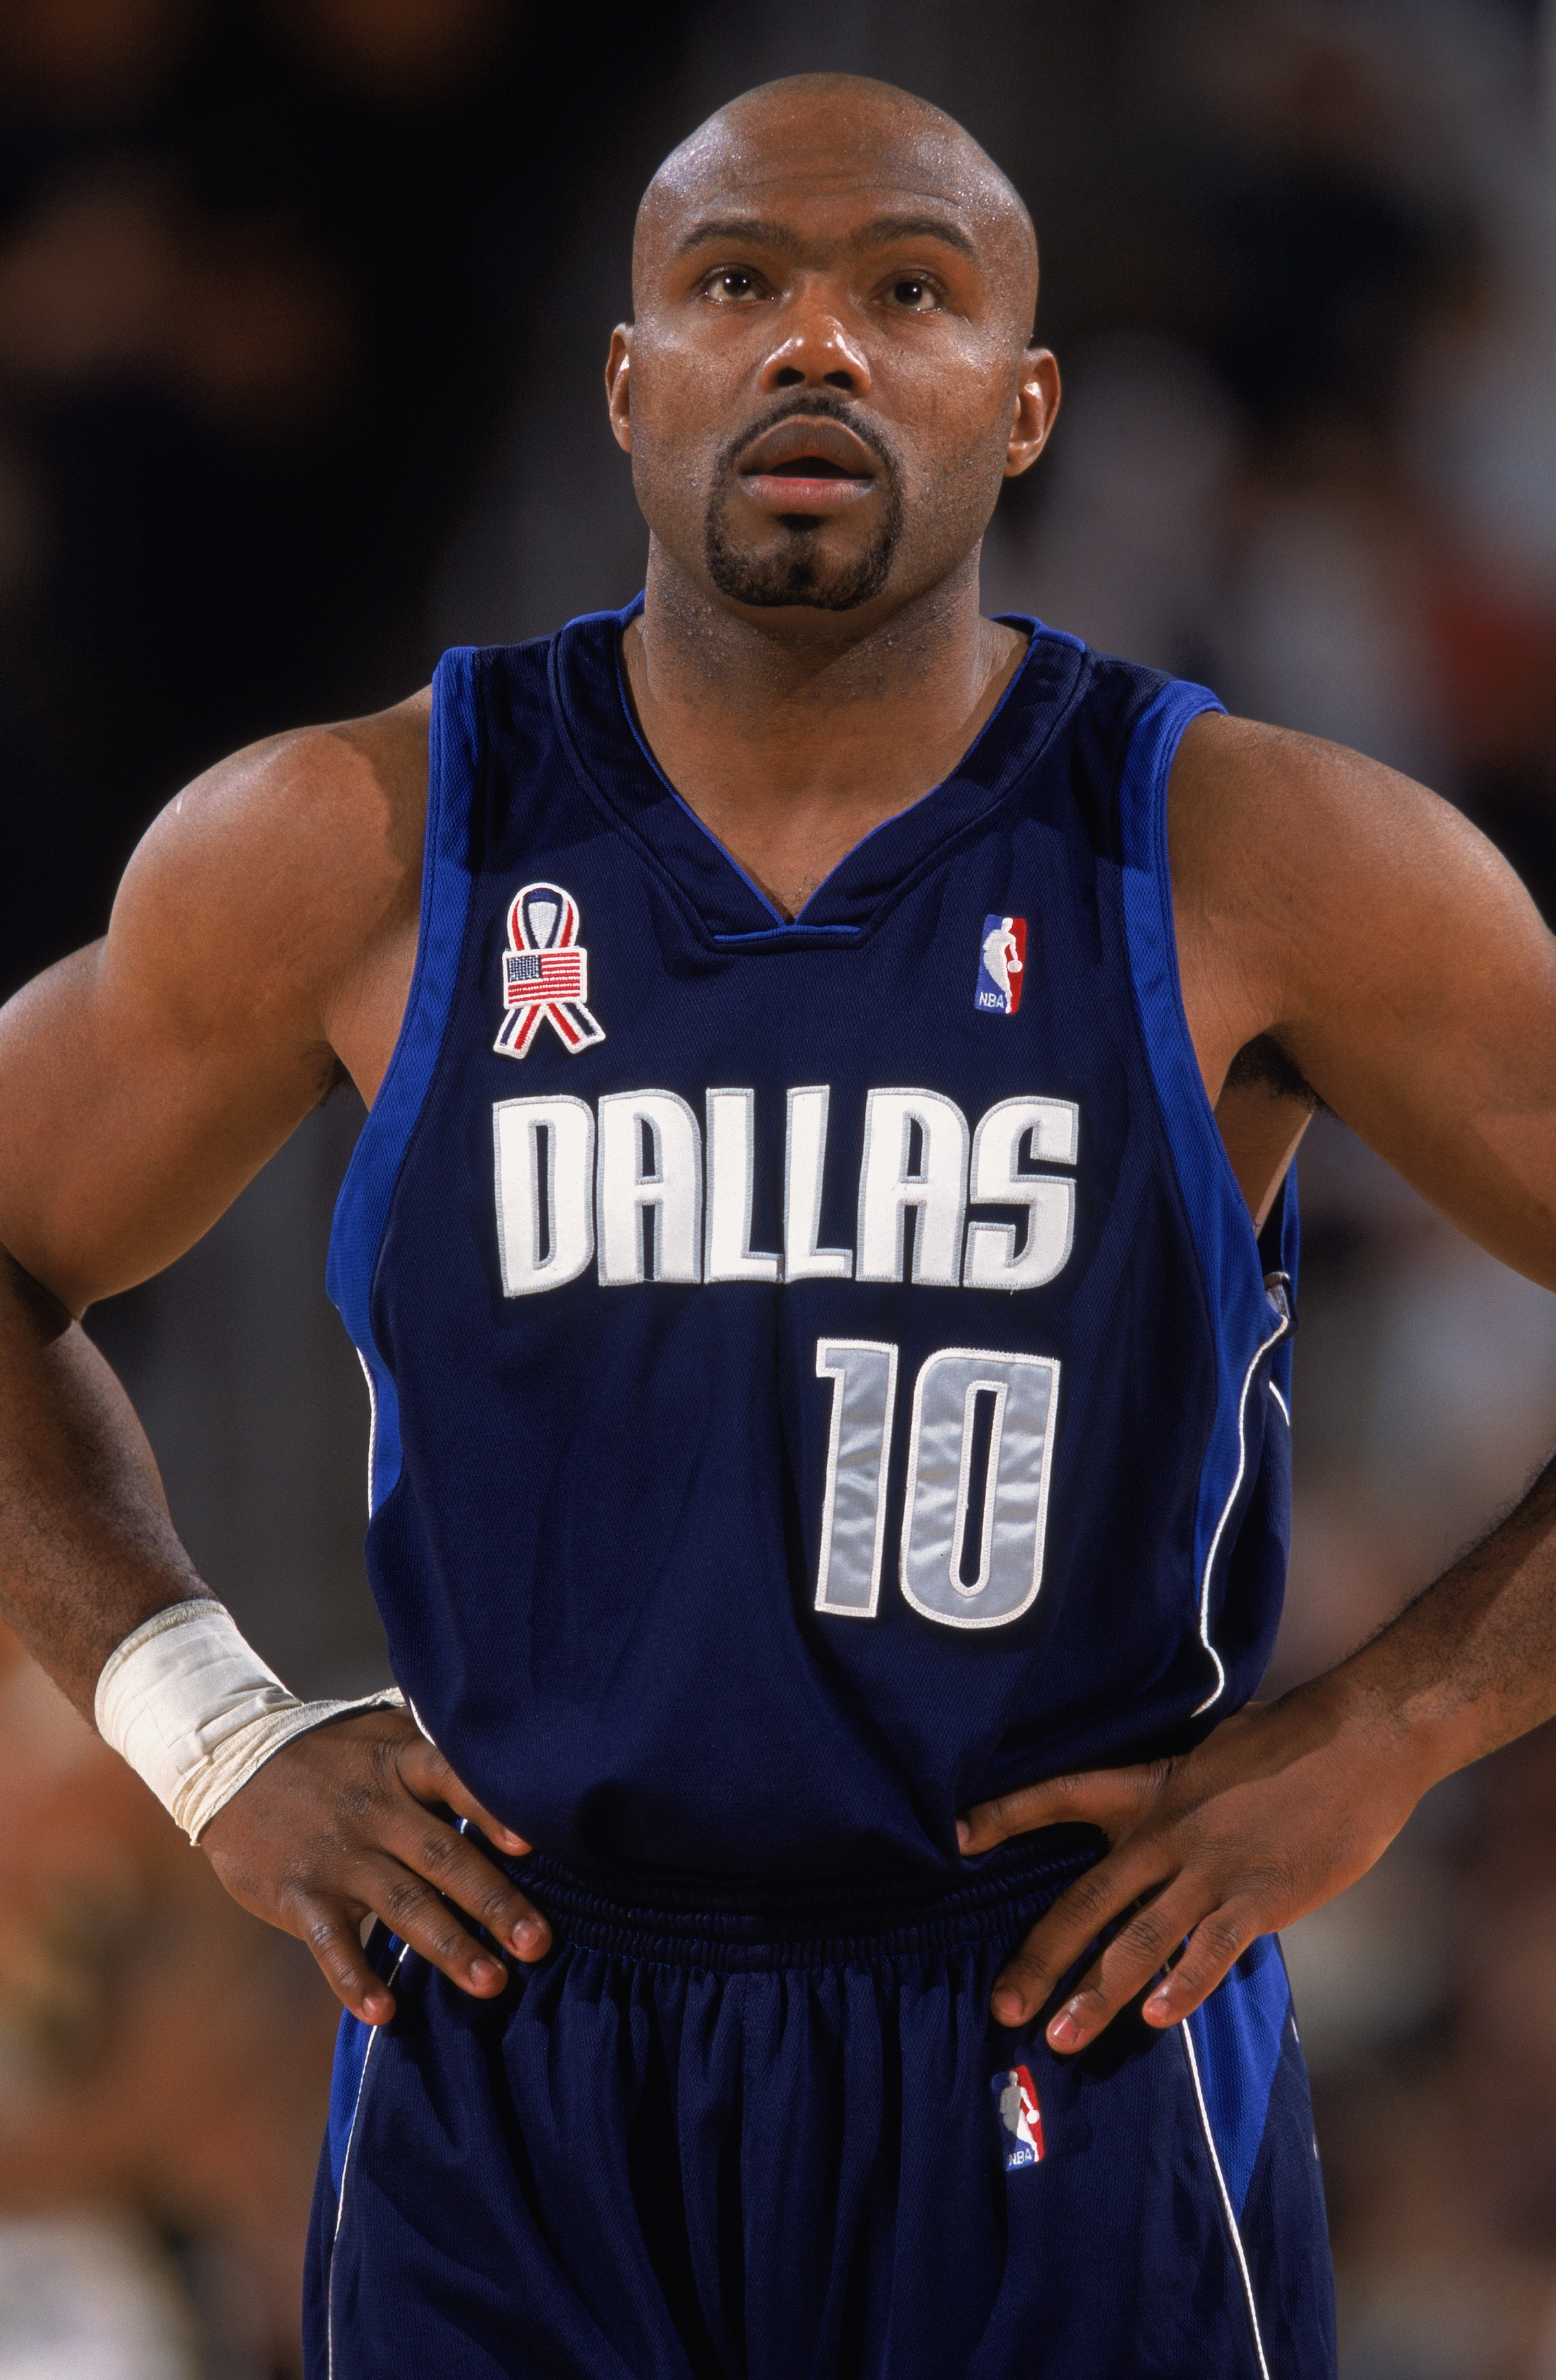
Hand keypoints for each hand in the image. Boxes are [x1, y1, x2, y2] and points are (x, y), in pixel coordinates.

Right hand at [200, 1708, 549, 2024]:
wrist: (233, 1762)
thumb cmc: (333, 1753)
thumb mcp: (385, 1732)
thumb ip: (440, 1751)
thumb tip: (515, 1766)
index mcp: (401, 1762)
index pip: (455, 1781)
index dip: (492, 1812)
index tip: (531, 1846)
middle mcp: (375, 1809)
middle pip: (443, 1857)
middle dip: (494, 1903)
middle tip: (537, 1944)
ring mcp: (338, 1855)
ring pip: (402, 1904)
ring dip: (449, 1945)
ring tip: (491, 1983)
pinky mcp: (301, 1894)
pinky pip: (331, 1943)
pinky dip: (356, 1979)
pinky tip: (385, 2011)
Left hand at [959, 1680, 1426, 2050]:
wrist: (1361, 1740)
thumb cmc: (1287, 1743)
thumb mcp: (1209, 1752)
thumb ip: (1171, 1793)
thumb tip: (1149, 1825)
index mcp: (1150, 1787)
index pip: (1061, 1794)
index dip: (1006, 1814)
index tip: (956, 1835)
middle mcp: (1168, 1832)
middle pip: (1087, 1900)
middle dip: (1041, 1958)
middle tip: (1004, 2009)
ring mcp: (1213, 1869)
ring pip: (1139, 1941)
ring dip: (1097, 1995)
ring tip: (1061, 2040)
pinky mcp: (1262, 1897)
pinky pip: (1211, 1952)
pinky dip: (1181, 1987)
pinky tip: (1154, 2020)